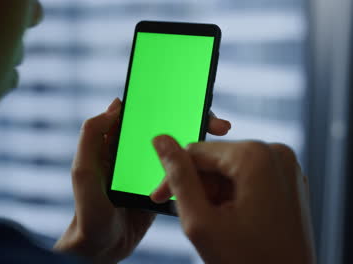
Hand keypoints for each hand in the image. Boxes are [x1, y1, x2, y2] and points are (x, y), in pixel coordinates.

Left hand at [54, 98, 231, 263]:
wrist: (101, 248)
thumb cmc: (87, 211)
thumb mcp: (84, 172)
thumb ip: (92, 137)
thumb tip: (115, 106)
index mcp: (115, 143)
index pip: (144, 115)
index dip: (168, 104)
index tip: (192, 100)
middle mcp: (134, 152)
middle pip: (167, 128)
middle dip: (193, 121)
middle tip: (219, 125)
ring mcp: (148, 169)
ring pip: (177, 149)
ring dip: (199, 143)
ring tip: (221, 142)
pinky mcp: (160, 188)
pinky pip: (180, 173)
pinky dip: (195, 167)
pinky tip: (211, 168)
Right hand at [151, 137, 314, 263]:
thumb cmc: (248, 261)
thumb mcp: (200, 219)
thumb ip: (178, 176)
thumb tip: (161, 140)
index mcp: (255, 156)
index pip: (195, 151)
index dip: (174, 174)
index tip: (160, 199)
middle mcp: (275, 153)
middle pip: (214, 159)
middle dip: (198, 187)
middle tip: (195, 219)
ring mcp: (285, 166)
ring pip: (229, 168)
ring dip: (214, 194)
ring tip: (217, 224)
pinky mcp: (287, 180)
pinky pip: (247, 176)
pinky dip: (232, 195)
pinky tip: (232, 219)